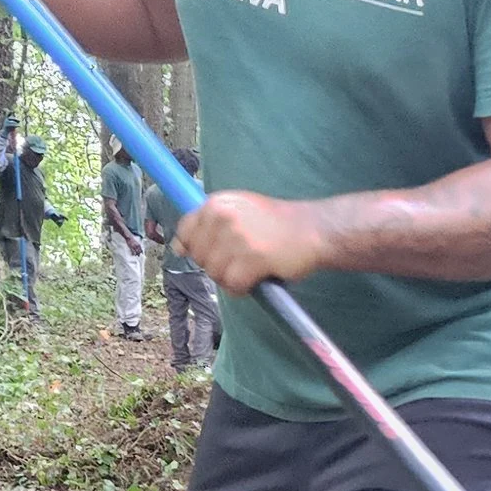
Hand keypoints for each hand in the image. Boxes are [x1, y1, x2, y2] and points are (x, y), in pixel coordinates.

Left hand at [175, 189, 336, 292]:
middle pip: (199, 257)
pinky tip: (256, 279)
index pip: (186, 232)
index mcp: (217, 202)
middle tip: (242, 259)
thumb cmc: (275, 224)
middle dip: (217, 265)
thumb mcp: (238, 212)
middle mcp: (224, 216)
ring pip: (215, 274)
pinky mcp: (253, 258)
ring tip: (251, 268)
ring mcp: (238, 237)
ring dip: (232, 278)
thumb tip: (177, 247)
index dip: (199, 248)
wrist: (314, 229)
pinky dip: (243, 288)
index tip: (219, 250)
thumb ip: (208, 226)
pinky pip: (233, 285)